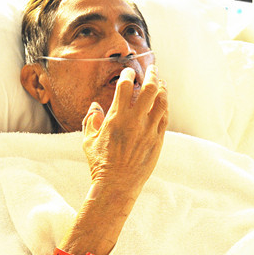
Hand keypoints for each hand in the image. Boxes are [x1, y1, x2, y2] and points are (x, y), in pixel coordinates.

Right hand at [82, 65, 167, 199]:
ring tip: (161, 83)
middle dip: (152, 75)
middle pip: (150, 88)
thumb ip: (91, 120)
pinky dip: (164, 107)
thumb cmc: (100, 164)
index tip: (129, 73)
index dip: (128, 75)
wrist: (117, 185)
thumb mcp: (88, 141)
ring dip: (162, 89)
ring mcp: (149, 130)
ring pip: (162, 102)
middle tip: (152, 69)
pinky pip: (165, 118)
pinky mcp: (158, 141)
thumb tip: (95, 107)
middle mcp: (135, 121)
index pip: (125, 87)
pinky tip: (163, 103)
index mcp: (116, 118)